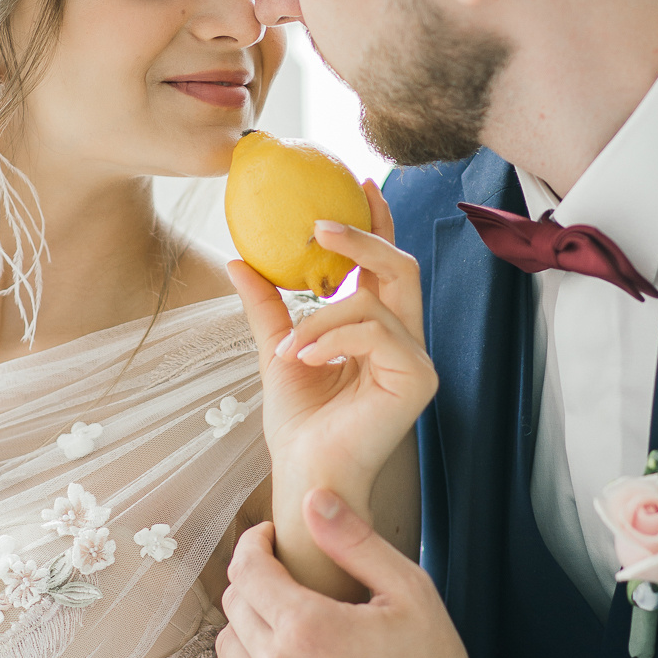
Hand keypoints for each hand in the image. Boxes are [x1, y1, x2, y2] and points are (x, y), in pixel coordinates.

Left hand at [209, 489, 475, 657]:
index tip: (271, 538)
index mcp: (308, 625)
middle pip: (235, 604)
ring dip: (244, 624)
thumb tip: (312, 499)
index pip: (248, 568)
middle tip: (281, 575)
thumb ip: (354, 542)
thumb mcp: (408, 590)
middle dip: (252, 578)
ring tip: (276, 619)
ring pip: (227, 648)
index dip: (255, 543)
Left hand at [227, 183, 437, 512]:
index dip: (378, 222)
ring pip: (379, 299)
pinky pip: (376, 332)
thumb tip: (239, 257)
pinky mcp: (418, 379)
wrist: (304, 474)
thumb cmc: (298, 424)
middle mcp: (405, 341)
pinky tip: (306, 360)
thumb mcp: (277, 351)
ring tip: (290, 347)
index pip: (386, 265)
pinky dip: (332, 338)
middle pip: (401, 267)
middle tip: (319, 225)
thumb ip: (267, 306)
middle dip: (363, 238)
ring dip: (322, 315)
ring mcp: (416, 360)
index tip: (358, 184)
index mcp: (379, 331)